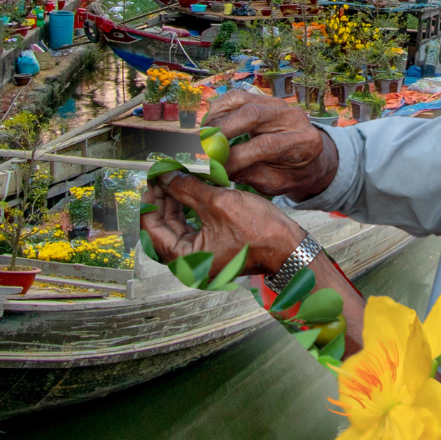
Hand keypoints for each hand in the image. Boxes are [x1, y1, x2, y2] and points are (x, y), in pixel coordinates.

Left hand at [140, 171, 303, 277]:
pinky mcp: (212, 251)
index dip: (149, 202)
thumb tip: (166, 175)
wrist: (290, 248)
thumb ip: (187, 188)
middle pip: (162, 229)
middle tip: (162, 176)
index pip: (152, 229)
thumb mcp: (218, 203)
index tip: (151, 179)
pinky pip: (191, 230)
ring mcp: (201, 259)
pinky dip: (188, 211)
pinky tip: (190, 191)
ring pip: (176, 228)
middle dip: (162, 200)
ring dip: (174, 204)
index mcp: (186, 261)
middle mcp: (190, 264)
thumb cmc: (260, 232)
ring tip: (176, 179)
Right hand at [202, 91, 336, 201]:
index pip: (265, 145)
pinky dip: (217, 110)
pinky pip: (236, 97)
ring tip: (200, 136)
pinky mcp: (264, 98)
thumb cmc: (290, 174)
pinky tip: (207, 126)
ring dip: (215, 117)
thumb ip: (248, 175)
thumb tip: (214, 170)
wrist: (308, 158)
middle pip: (251, 115)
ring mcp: (278, 103)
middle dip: (221, 131)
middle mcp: (293, 117)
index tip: (214, 169)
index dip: (236, 157)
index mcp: (303, 142)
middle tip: (200, 148)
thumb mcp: (274, 183)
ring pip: (240, 100)